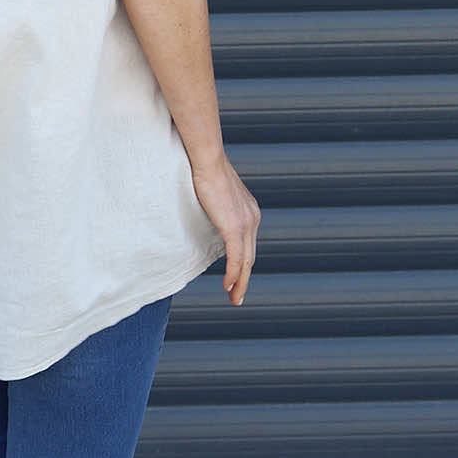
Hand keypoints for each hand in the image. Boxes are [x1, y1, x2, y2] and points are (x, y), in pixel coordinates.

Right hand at [191, 151, 259, 306]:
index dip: (243, 262)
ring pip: (246, 261)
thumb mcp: (215, 191)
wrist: (207, 159)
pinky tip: (229, 286)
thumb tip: (206, 208)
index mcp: (250, 211)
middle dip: (244, 278)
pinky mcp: (234, 227)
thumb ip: (216, 204)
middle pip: (250, 255)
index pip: (248, 243)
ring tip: (235, 298)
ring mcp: (245, 224)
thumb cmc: (204, 169)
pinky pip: (236, 258)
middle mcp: (252, 219)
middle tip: (237, 296)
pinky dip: (234, 275)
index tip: (237, 276)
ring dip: (240, 282)